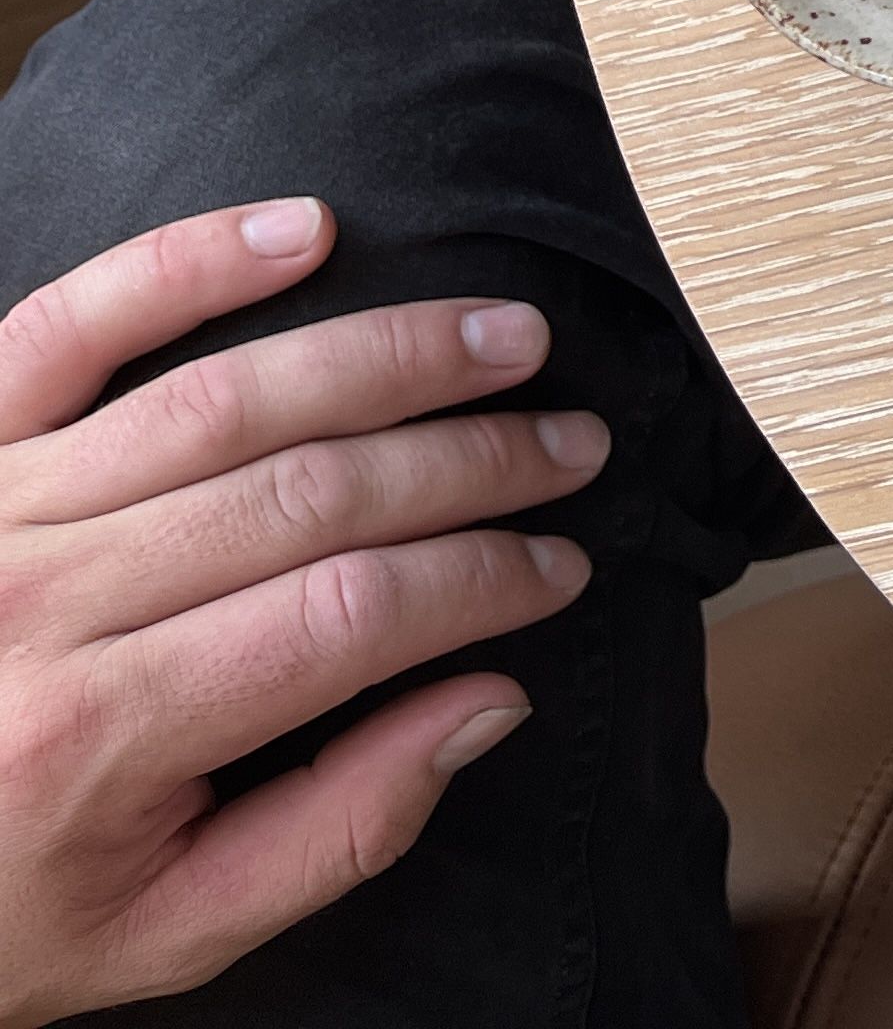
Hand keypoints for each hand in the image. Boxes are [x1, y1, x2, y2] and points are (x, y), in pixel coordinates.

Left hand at [0, 200, 601, 1027]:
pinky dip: (188, 262)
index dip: (481, 580)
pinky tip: (307, 228)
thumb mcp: (170, 927)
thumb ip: (340, 830)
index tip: (562, 568)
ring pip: (228, 398)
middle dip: (473, 461)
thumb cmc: (1, 901)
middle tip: (573, 445)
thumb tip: (493, 699)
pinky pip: (73, 324)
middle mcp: (38, 607)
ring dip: (390, 352)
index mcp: (95, 736)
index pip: (347, 616)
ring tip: (508, 337)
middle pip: (309, 494)